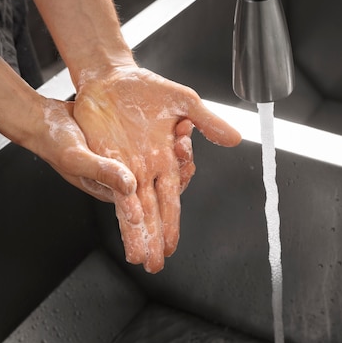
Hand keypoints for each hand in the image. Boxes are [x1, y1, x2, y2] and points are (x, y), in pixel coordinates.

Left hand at [73, 64, 240, 272]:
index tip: (172, 246)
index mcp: (166, 161)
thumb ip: (208, 122)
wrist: (113, 77)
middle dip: (155, 239)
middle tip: (156, 265)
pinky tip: (127, 222)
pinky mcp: (105, 158)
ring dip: (136, 232)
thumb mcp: (184, 102)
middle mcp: (146, 169)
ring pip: (133, 206)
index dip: (172, 225)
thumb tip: (236, 139)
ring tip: (138, 257)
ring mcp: (124, 166)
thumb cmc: (147, 90)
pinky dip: (120, 204)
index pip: (172, 199)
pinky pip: (113, 186)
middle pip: (153, 212)